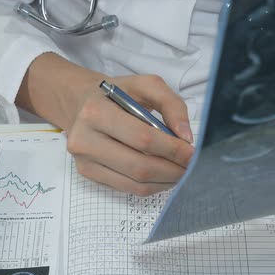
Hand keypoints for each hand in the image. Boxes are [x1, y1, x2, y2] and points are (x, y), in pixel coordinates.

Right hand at [16, 53, 193, 195]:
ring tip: (180, 171)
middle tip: (191, 166)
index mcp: (96, 112)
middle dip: (172, 170)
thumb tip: (186, 137)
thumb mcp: (145, 85)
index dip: (172, 150)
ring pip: (135, 183)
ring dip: (165, 181)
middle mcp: (84, 139)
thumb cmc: (118, 94)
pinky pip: (128, 189)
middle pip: (139, 166)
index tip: (193, 152)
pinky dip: (152, 186)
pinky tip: (163, 175)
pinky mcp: (88, 175)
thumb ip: (171, 104)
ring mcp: (84, 161)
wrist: (81, 102)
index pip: (143, 139)